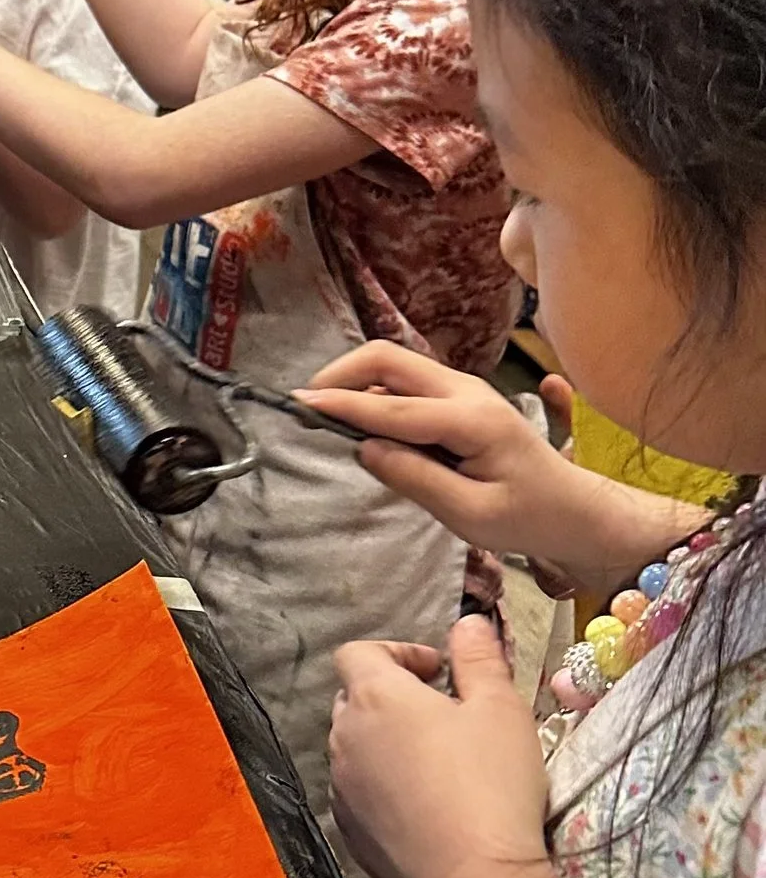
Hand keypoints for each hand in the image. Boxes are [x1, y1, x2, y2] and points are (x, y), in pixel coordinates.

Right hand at [296, 341, 641, 578]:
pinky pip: (408, 382)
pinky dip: (378, 394)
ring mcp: (465, 388)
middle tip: (311, 405)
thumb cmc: (530, 519)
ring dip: (359, 383)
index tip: (298, 405)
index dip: (341, 405)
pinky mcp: (461, 396)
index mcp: (472, 421)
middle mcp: (466, 390)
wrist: (579, 512)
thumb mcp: (472, 516)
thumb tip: (363, 448)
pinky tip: (370, 427)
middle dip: (342, 374)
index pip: (391, 407)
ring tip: (334, 419)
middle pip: (388, 358)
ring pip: (395, 365)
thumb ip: (415, 479)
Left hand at [330, 617, 550, 877]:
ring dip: (384, 745)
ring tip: (435, 765)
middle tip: (441, 717)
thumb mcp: (501, 710)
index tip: (436, 672)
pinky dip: (382, 789)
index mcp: (375, 695)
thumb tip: (467, 622)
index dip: (396, 653)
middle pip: (354, 698)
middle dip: (391, 698)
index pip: (358, 652)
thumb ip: (479, 659)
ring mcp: (341, 784)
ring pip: (354, 747)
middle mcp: (345, 734)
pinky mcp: (349, 830)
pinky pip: (358, 793)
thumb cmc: (490, 785)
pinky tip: (424, 809)